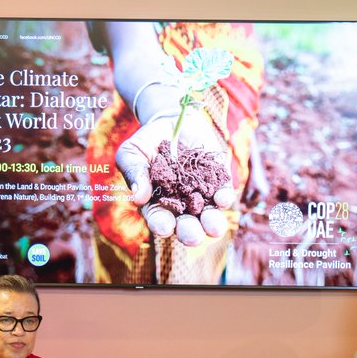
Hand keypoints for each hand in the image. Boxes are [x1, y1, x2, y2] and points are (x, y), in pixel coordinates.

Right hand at [114, 111, 235, 246]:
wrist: (172, 121)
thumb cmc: (146, 142)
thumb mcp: (132, 153)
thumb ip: (134, 173)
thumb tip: (138, 197)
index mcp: (157, 204)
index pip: (159, 220)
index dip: (161, 225)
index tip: (164, 226)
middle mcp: (181, 206)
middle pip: (186, 226)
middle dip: (190, 233)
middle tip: (192, 236)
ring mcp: (201, 195)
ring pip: (209, 216)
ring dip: (212, 223)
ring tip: (214, 227)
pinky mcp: (218, 182)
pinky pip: (223, 194)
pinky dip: (224, 198)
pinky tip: (223, 198)